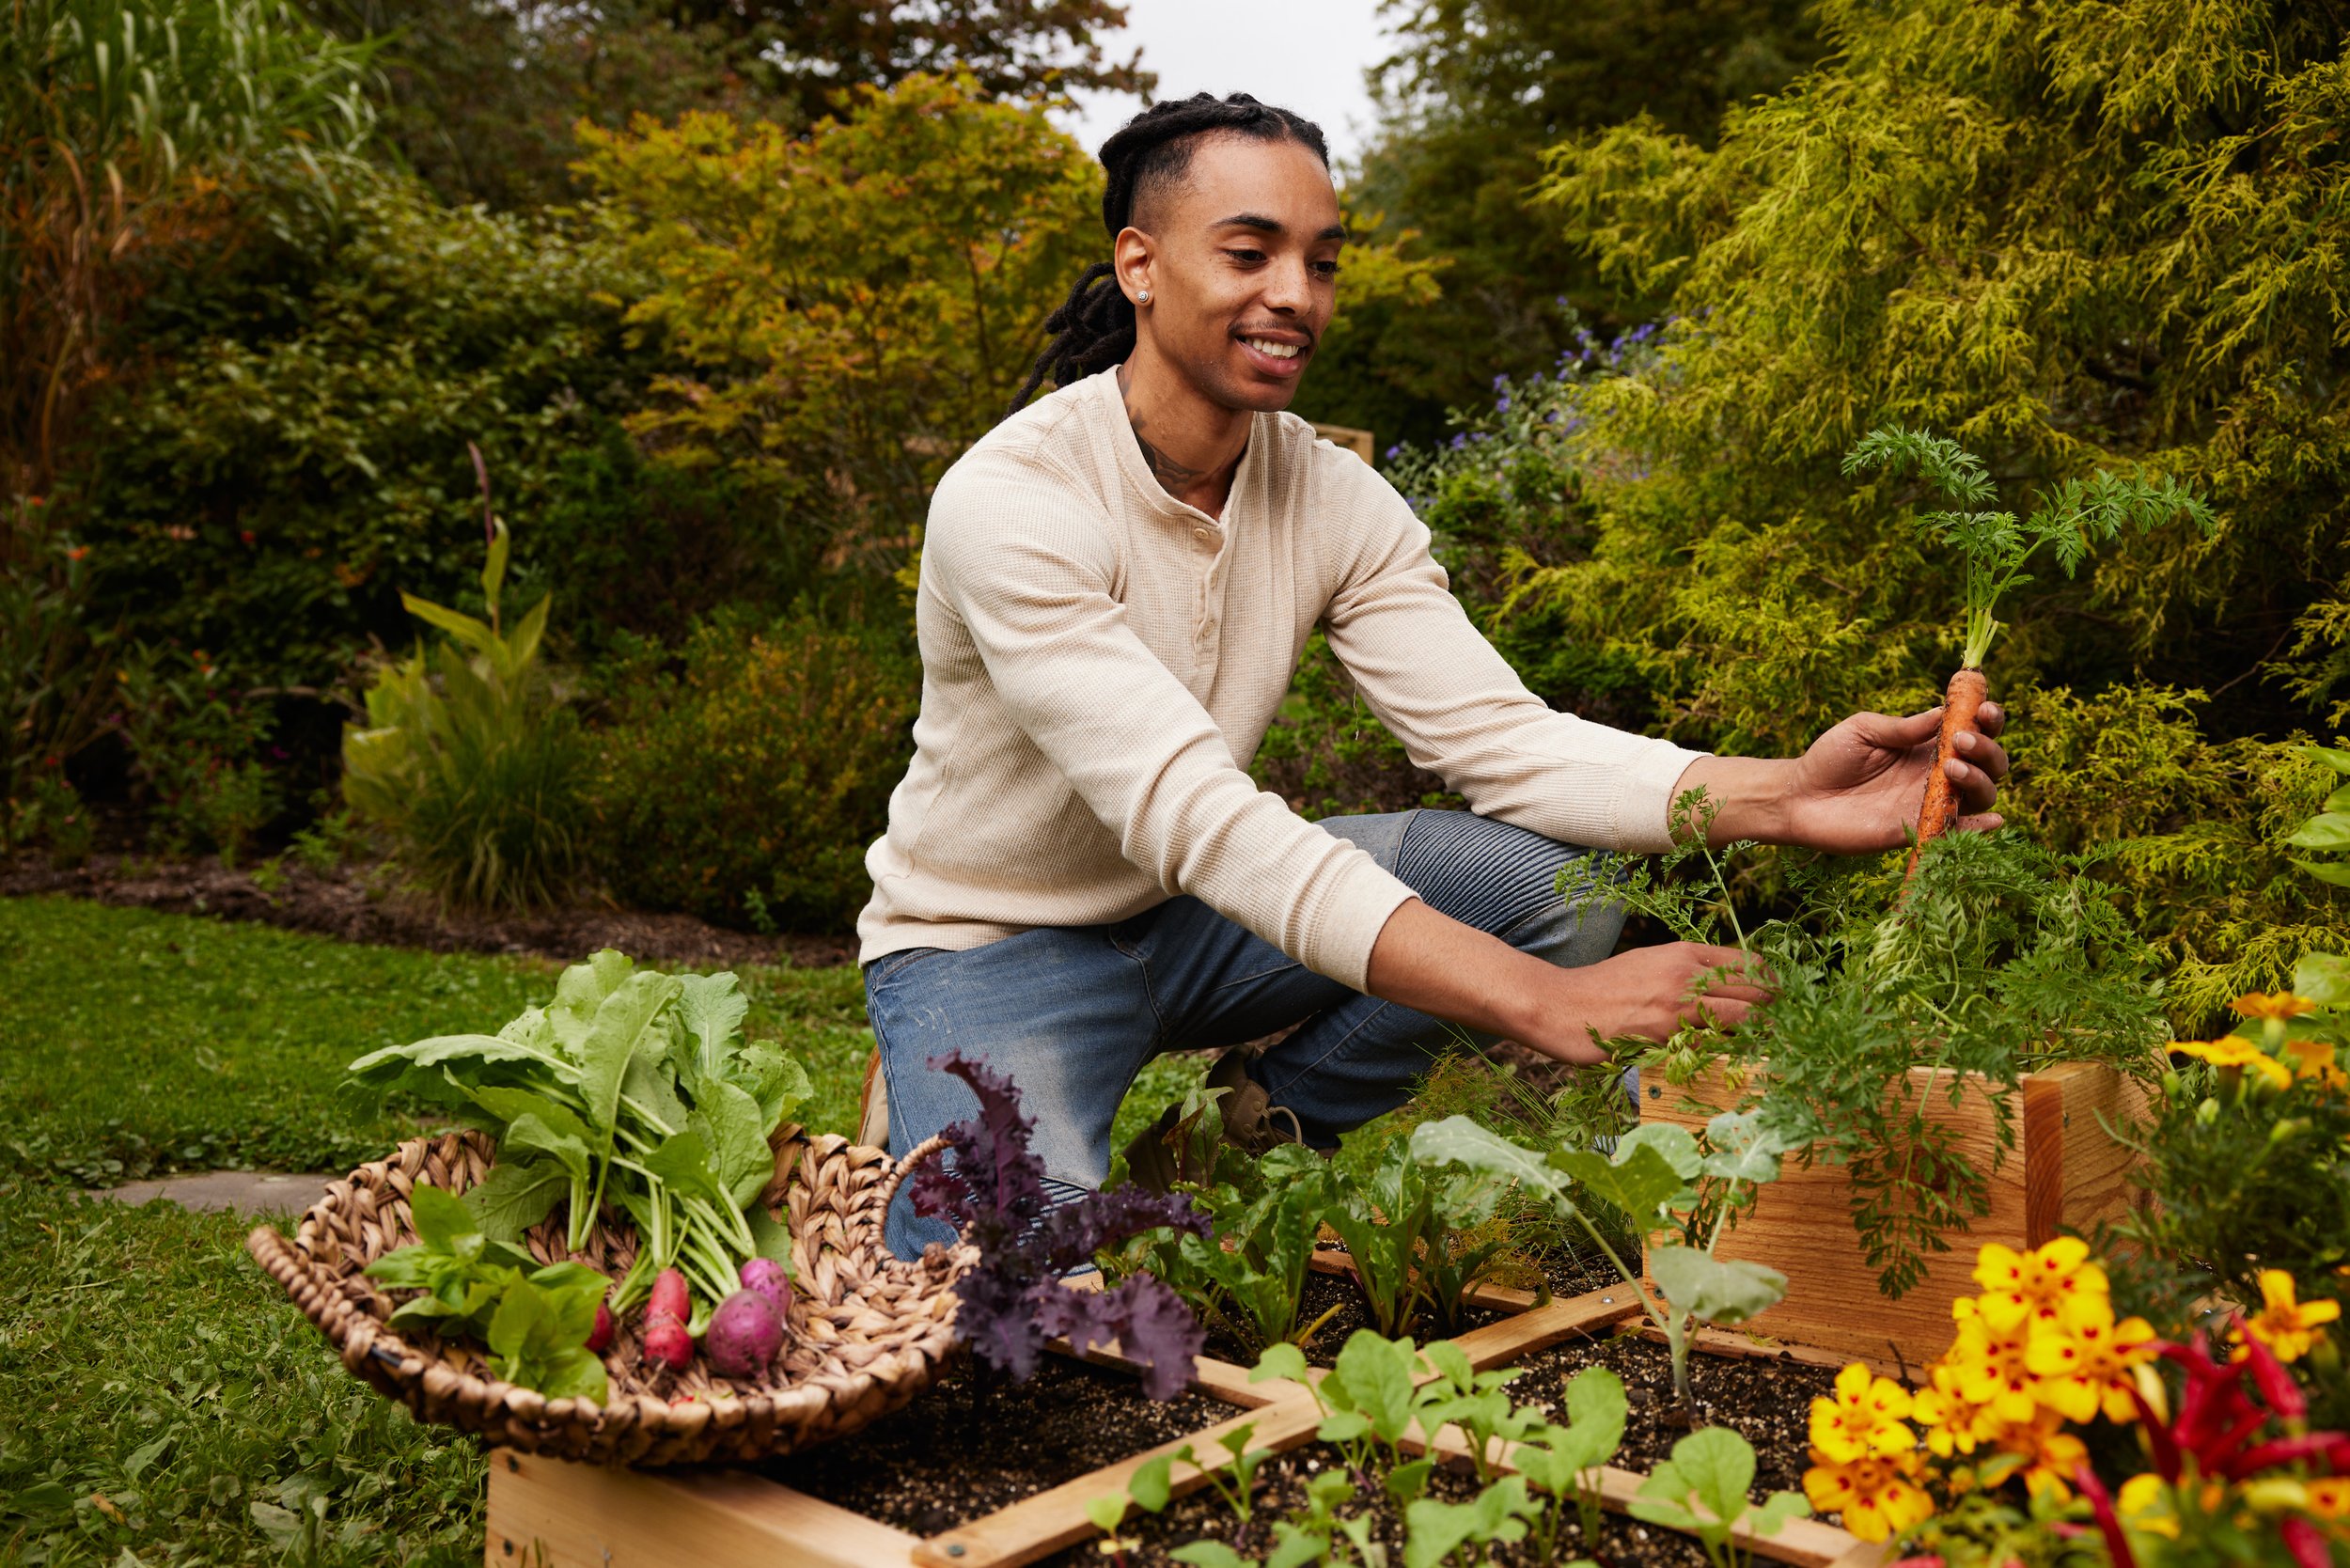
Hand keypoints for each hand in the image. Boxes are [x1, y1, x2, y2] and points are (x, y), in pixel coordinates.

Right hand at [1518, 941, 1771, 1065]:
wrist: (1559, 1005)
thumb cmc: (1599, 990)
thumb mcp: (1646, 966)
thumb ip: (1681, 974)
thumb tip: (1713, 991)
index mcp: (1683, 953)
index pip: (1748, 962)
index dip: (1772, 982)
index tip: (1781, 1000)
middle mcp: (1687, 972)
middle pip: (1756, 987)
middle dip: (1778, 1007)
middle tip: (1788, 1027)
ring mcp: (1678, 1002)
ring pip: (1746, 1013)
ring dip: (1764, 1030)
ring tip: (1773, 1044)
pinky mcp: (1667, 1032)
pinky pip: (1716, 1041)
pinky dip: (1734, 1050)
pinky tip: (1739, 1059)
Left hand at [1775, 701, 2008, 854]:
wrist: (1798, 797)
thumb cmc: (1829, 758)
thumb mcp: (1863, 730)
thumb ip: (1903, 727)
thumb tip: (1944, 712)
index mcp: (1927, 744)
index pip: (1973, 730)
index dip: (1988, 719)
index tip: (1984, 709)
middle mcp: (1937, 773)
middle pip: (1989, 763)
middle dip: (1987, 749)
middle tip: (1961, 741)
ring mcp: (1931, 802)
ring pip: (1981, 794)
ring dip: (1979, 779)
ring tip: (1952, 767)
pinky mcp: (1918, 829)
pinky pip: (1957, 831)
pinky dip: (1980, 827)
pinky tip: (1993, 819)